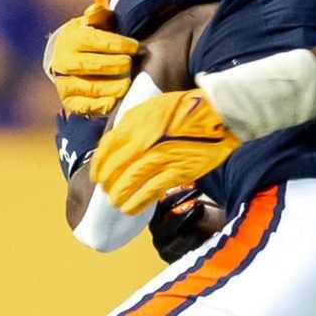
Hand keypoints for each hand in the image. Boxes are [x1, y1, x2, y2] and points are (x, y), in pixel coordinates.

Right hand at [45, 5, 140, 115]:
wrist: (68, 59)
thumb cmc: (88, 38)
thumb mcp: (92, 22)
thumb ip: (98, 15)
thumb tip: (97, 10)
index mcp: (70, 40)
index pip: (94, 41)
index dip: (117, 44)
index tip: (135, 46)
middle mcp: (63, 62)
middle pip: (90, 65)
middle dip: (114, 65)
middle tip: (130, 64)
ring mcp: (64, 83)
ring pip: (89, 87)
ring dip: (111, 86)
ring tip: (127, 83)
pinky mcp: (69, 102)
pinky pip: (85, 107)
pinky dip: (102, 105)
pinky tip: (116, 100)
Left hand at [91, 89, 238, 213]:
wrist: (219, 113)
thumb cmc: (188, 107)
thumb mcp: (153, 106)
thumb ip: (134, 122)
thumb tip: (119, 139)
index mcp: (136, 123)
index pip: (107, 148)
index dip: (99, 165)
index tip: (96, 176)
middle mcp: (144, 141)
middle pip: (115, 168)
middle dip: (107, 183)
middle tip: (106, 192)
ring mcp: (160, 157)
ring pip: (130, 182)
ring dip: (119, 195)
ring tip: (116, 203)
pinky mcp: (177, 171)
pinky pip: (151, 191)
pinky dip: (137, 202)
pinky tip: (131, 209)